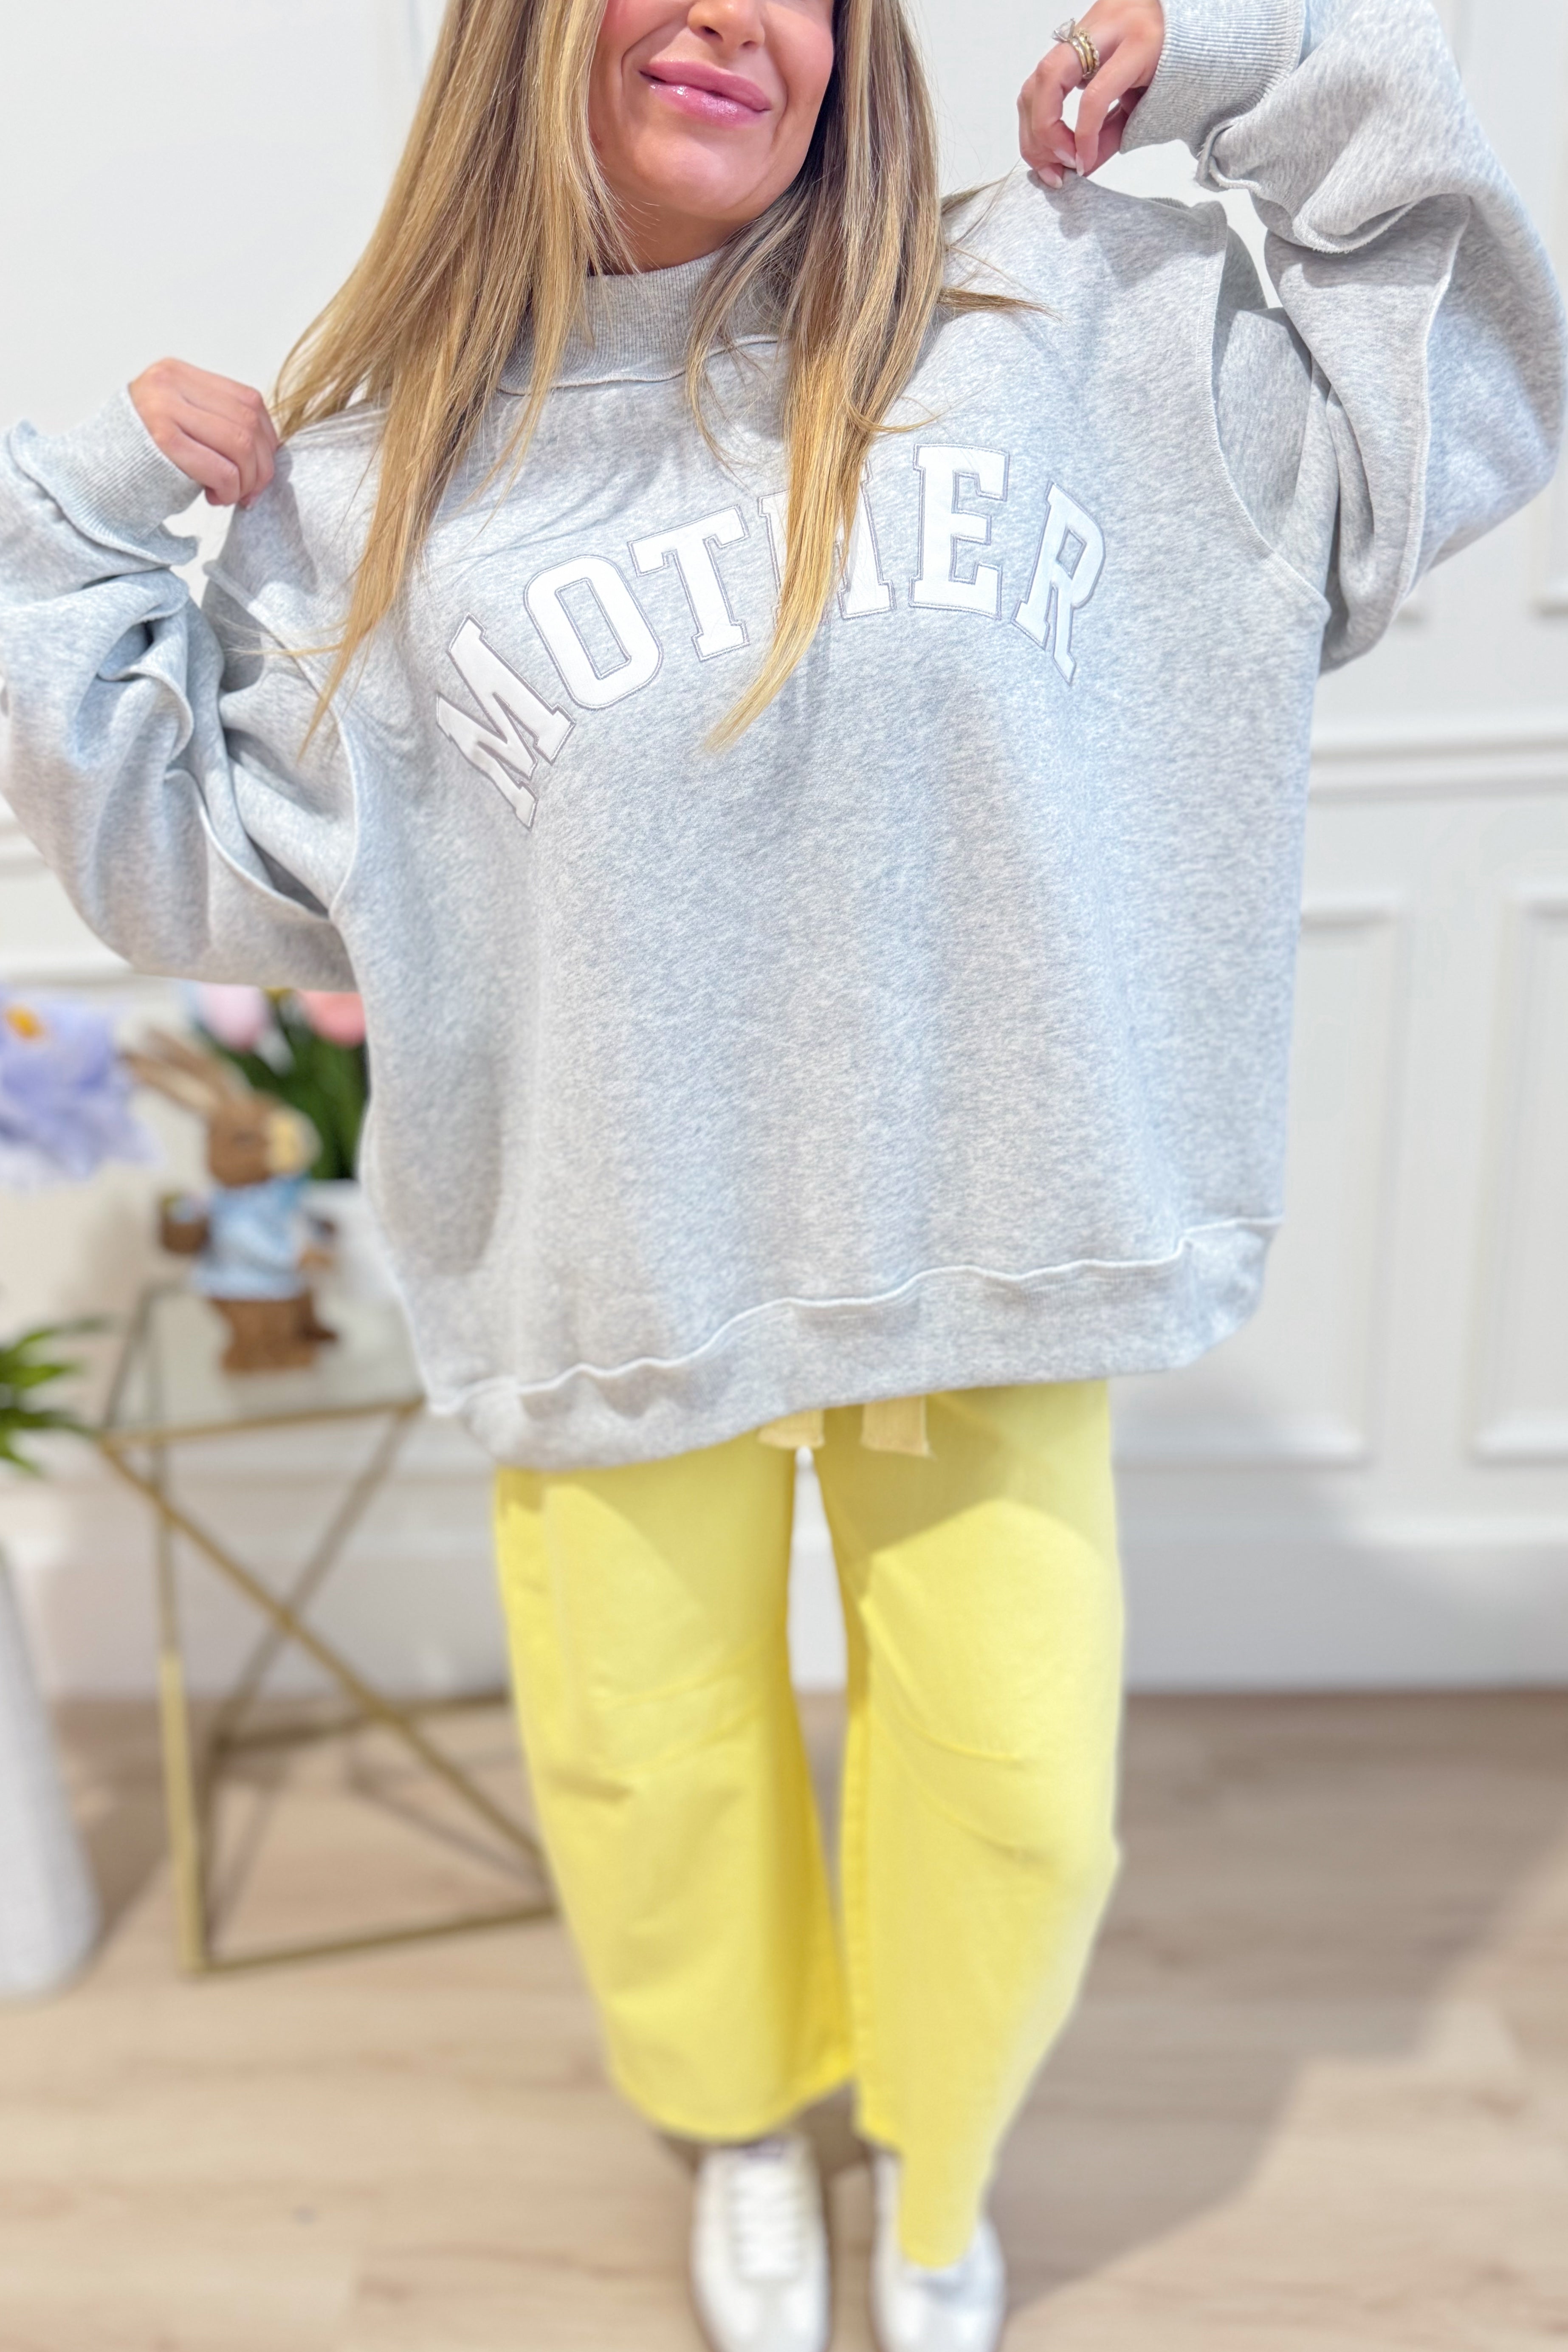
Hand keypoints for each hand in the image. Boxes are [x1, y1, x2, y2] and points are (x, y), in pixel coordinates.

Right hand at [128, 358, 277, 508]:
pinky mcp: (161, 439)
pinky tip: (214, 497)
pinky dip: (229, 490)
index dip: (266, 439)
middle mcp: (170, 383)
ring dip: (247, 480)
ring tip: (231, 495)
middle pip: (248, 421)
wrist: (90, 475)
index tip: (260, 467)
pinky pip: (221, 468)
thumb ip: (213, 420)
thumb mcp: (177, 422)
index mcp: (178, 373)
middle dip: (262, 465)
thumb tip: (266, 446)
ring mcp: (164, 407)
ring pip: (240, 443)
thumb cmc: (140, 457)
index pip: (248, 399)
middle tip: (251, 491)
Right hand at [1018, 0, 1164, 186]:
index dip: (1083, 137)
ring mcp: (1081, 30)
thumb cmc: (1173, 56)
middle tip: (1055, 166)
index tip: (1082, 164)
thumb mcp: (1153, 98)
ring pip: (1035, 79)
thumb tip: (1085, 165)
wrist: (1172, 17)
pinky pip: (1039, 80)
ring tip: (1046, 161)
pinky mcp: (1068, 40)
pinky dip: (1036, 114)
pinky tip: (1047, 140)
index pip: (1095, 95)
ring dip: (1032, 128)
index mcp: (1138, 41)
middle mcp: (1104, 27)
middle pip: (1049, 78)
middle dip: (1044, 132)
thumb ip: (1118, 131)